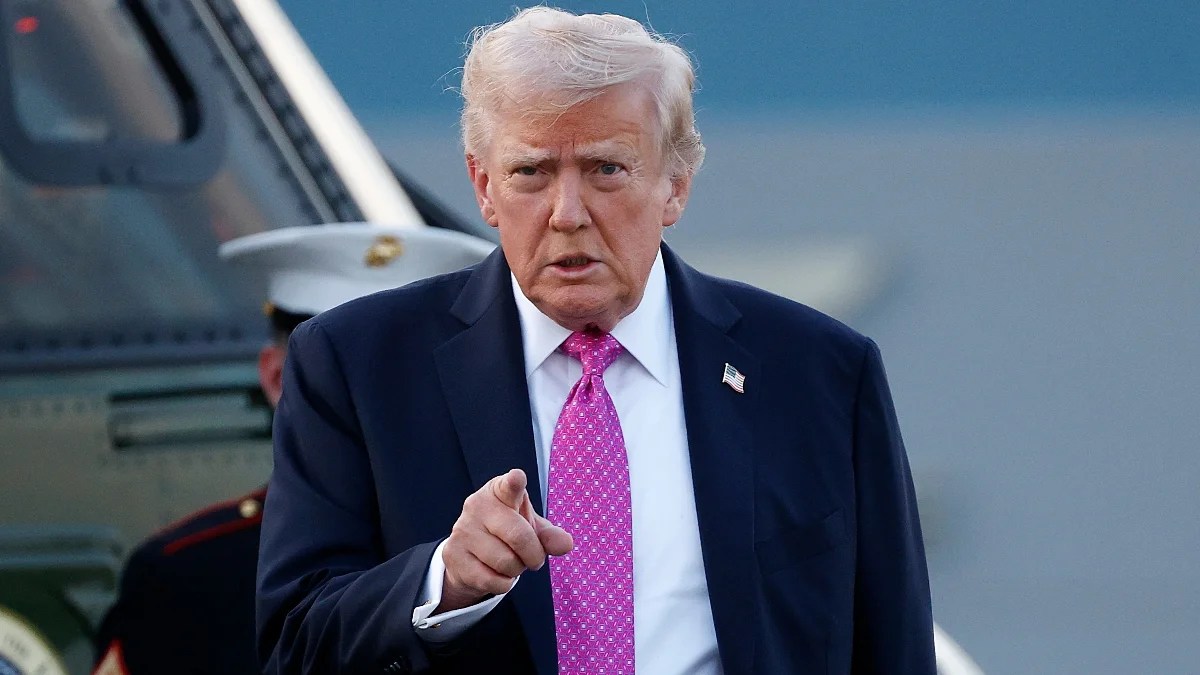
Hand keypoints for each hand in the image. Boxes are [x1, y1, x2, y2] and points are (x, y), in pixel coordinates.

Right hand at [438, 468, 572, 611]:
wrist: (469, 555)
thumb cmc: (506, 535)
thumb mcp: (531, 529)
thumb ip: (550, 535)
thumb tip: (566, 544)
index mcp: (500, 491)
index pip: (509, 486)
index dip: (514, 483)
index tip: (517, 478)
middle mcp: (477, 506)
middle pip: (519, 536)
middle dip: (534, 555)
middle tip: (533, 558)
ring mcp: (462, 530)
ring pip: (506, 562)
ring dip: (516, 570)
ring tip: (509, 561)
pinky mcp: (453, 555)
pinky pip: (492, 580)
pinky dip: (502, 584)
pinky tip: (495, 573)